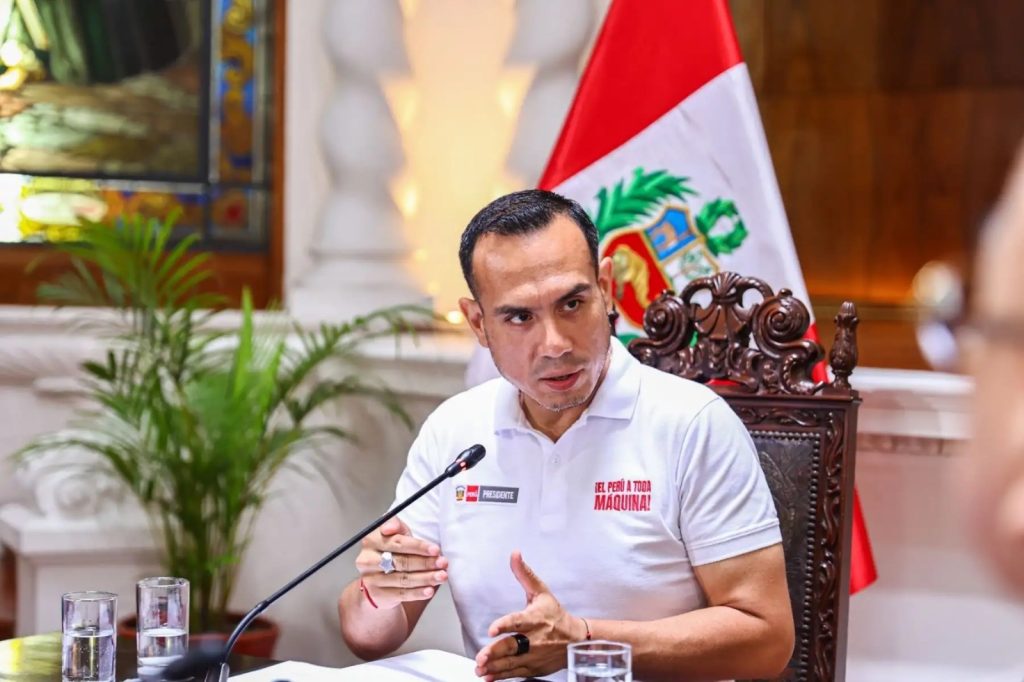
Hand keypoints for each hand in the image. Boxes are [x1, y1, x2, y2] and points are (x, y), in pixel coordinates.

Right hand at [355, 517, 447, 609]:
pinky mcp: (377, 595)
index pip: (397, 543)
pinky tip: (429, 590)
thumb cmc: (392, 552)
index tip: (435, 549)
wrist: (378, 579)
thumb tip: (390, 526)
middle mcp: (367, 560)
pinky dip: (417, 593)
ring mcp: (370, 579)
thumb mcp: (395, 534)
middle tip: (443, 563)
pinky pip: (401, 594)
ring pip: (403, 579)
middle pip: (401, 562)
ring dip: (426, 578)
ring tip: (441, 576)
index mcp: (371, 541)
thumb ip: (396, 525)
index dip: (418, 546)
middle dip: (426, 563)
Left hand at [474, 551, 585, 680]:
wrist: (577, 639)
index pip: (518, 621)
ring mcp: (534, 655)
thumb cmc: (555, 615)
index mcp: (536, 618)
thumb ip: (525, 574)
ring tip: (480, 667)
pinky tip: (488, 677)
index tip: (492, 629)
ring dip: (494, 667)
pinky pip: (515, 674)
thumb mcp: (542, 592)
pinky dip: (501, 676)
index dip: (505, 625)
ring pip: (512, 663)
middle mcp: (534, 638)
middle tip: (481, 656)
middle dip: (496, 652)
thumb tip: (514, 554)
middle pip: (513, 646)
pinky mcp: (533, 668)